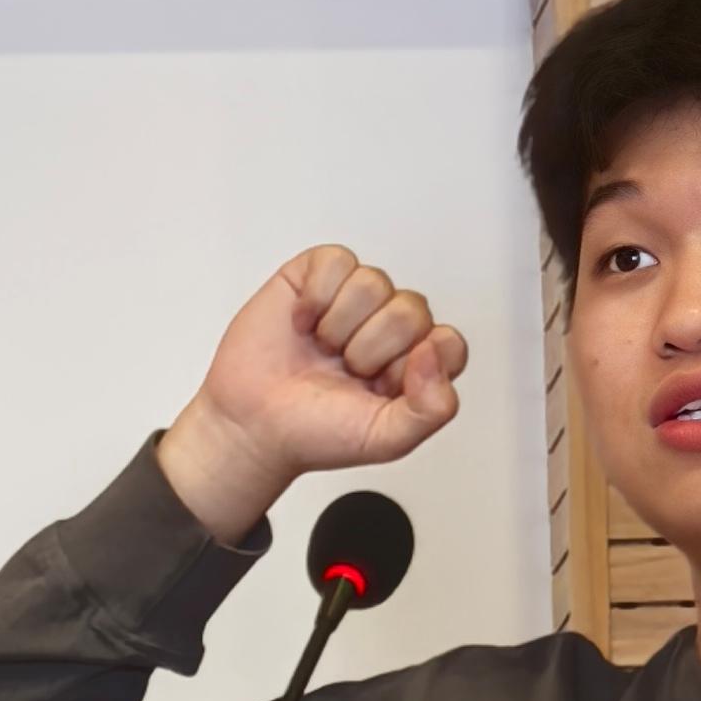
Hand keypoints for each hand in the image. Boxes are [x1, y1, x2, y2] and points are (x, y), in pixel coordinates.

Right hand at [154, 244, 467, 541]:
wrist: (252, 424)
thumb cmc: (316, 431)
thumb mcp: (387, 439)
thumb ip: (432, 408)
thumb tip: (434, 352)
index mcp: (418, 365)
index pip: (448, 344)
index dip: (413, 367)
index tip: (381, 388)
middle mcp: (391, 327)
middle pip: (410, 310)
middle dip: (368, 350)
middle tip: (343, 371)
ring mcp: (356, 299)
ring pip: (373, 282)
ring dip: (339, 325)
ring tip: (322, 347)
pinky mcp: (318, 276)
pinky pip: (337, 261)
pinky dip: (315, 297)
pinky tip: (303, 323)